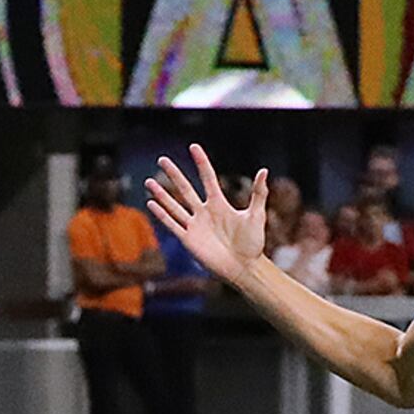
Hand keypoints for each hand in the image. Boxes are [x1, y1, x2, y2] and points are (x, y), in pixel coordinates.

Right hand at [142, 145, 268, 280]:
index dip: (201, 162)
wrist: (244, 266)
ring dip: (162, 194)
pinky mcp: (189, 240)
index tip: (193, 147)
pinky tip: (151, 203)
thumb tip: (264, 171)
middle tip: (162, 159)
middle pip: (185, 188)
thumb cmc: (252, 243)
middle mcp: (204, 212)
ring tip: (149, 182)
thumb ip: (258, 193)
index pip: (207, 178)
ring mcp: (195, 225)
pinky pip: (172, 224)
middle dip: (174, 174)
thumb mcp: (256, 215)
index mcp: (219, 204)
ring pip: (174, 205)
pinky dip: (162, 215)